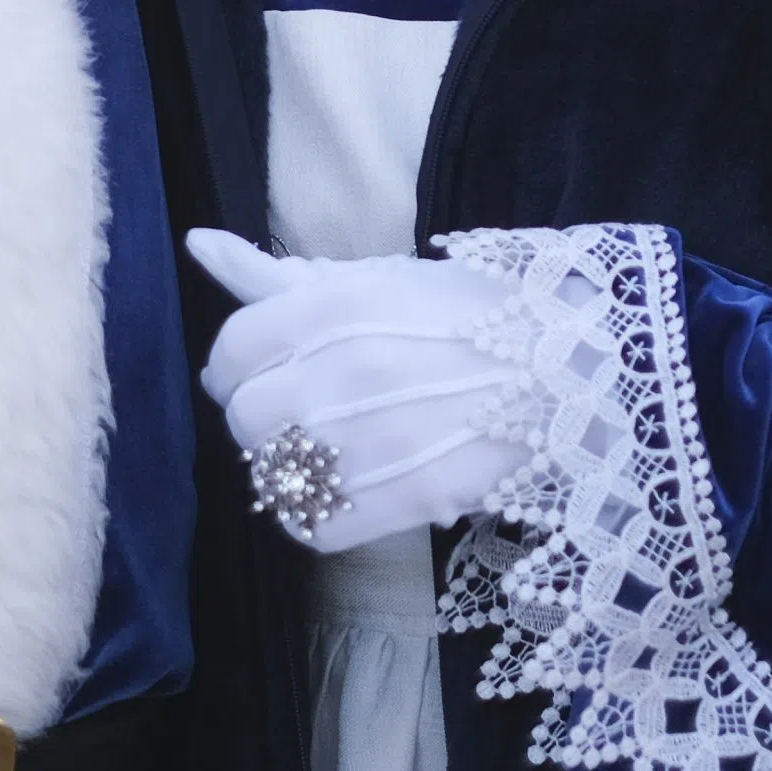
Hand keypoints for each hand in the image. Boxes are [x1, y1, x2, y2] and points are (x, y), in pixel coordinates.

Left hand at [187, 228, 525, 549]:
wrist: (573, 369)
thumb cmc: (470, 313)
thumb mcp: (375, 278)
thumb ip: (276, 273)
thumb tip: (198, 243)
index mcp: (332, 307)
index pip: (230, 352)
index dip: (234, 369)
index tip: (259, 374)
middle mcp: (341, 371)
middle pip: (245, 418)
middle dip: (260, 419)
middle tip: (298, 414)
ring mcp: (372, 439)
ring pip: (275, 474)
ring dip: (289, 468)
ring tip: (325, 453)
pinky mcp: (407, 497)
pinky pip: (314, 527)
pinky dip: (315, 518)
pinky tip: (341, 495)